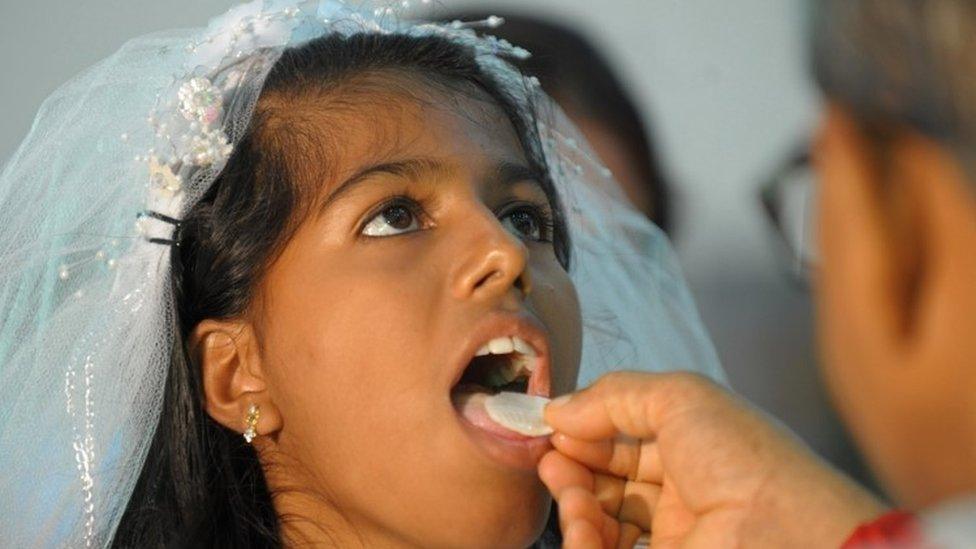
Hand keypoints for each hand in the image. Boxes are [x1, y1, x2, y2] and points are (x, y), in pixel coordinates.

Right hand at [538, 372, 885, 547]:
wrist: (782, 532)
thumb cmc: (740, 456)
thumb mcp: (679, 398)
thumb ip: (613, 397)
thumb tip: (556, 410)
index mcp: (690, 446)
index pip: (622, 439)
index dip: (583, 432)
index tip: (547, 427)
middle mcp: (678, 491)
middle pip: (605, 480)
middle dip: (570, 468)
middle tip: (550, 461)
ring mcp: (670, 535)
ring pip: (600, 520)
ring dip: (574, 506)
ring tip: (572, 498)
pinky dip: (582, 540)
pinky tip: (581, 525)